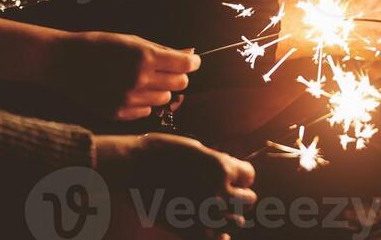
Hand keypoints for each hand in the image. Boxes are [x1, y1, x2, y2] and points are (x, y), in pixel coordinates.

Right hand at [50, 32, 200, 121]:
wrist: (65, 62)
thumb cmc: (101, 46)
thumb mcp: (134, 41)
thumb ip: (163, 50)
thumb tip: (190, 53)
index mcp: (145, 57)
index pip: (185, 65)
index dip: (192, 62)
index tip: (191, 61)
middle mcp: (139, 80)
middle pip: (180, 84)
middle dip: (177, 75)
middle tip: (167, 69)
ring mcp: (128, 99)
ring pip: (165, 99)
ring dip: (161, 89)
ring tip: (144, 79)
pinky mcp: (118, 113)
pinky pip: (146, 111)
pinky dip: (144, 102)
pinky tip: (130, 90)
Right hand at [95, 134, 255, 238]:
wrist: (131, 167)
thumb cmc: (160, 152)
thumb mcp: (195, 148)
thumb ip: (217, 160)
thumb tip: (230, 168)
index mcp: (222, 167)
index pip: (249, 176)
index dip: (241, 177)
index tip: (233, 178)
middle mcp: (220, 191)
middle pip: (248, 200)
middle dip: (238, 197)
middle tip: (224, 195)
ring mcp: (206, 212)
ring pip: (236, 221)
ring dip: (229, 216)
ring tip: (215, 210)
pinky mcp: (191, 229)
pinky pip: (219, 238)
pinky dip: (219, 235)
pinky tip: (211, 228)